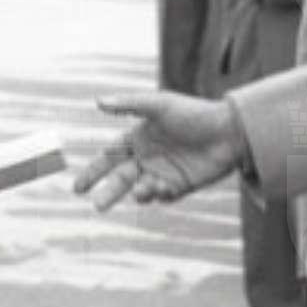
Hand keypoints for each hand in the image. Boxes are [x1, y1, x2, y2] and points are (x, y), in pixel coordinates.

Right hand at [75, 93, 244, 209]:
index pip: (109, 158)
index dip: (93, 172)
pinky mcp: (179, 186)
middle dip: (107, 193)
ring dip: (138, 193)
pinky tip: (165, 188)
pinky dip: (159, 195)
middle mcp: (147, 158)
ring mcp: (162, 173)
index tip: (77, 188)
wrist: (229, 132)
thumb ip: (129, 105)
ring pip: (140, 190)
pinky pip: (162, 196)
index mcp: (138, 138)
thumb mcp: (160, 105)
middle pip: (120, 180)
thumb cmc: (193, 113)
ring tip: (141, 191)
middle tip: (97, 205)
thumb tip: (98, 101)